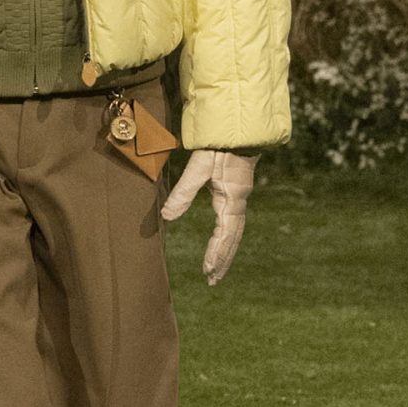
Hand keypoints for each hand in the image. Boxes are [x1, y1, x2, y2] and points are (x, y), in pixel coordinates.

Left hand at [159, 149, 257, 285]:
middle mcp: (239, 201)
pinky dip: (228, 237)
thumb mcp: (199, 167)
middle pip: (233, 238)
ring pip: (235, 231)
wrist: (239, 126)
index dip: (217, 253)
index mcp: (232, 199)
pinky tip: (221, 242)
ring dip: (226, 251)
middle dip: (223, 260)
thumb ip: (183, 192)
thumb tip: (167, 217)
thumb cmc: (218, 145)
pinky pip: (234, 221)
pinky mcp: (237, 190)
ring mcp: (240, 196)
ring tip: (216, 270)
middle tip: (212, 281)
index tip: (208, 270)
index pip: (225, 234)